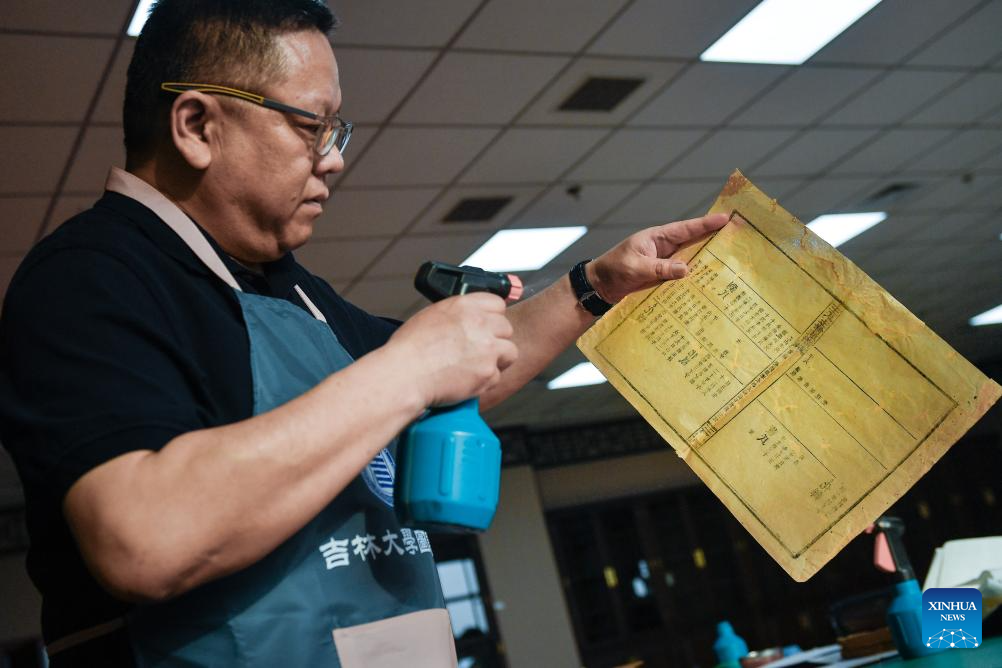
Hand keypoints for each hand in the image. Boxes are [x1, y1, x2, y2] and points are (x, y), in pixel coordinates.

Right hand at [388, 293, 517, 406]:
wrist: (405, 373)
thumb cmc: (409, 349)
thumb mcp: (431, 316)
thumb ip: (456, 315)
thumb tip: (464, 320)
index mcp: (464, 306)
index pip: (497, 303)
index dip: (493, 316)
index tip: (488, 325)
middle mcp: (479, 324)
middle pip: (506, 328)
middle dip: (496, 339)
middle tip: (481, 349)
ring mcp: (487, 348)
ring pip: (510, 352)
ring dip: (497, 359)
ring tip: (479, 365)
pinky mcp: (488, 372)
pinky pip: (497, 376)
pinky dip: (485, 381)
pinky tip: (468, 379)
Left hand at [587, 213, 729, 303]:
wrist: (599, 286)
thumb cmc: (613, 270)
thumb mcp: (636, 267)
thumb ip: (660, 268)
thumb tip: (687, 269)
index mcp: (657, 238)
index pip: (686, 229)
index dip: (706, 224)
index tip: (725, 218)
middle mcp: (664, 249)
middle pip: (693, 243)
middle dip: (714, 241)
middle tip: (737, 240)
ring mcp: (664, 264)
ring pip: (690, 261)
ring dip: (706, 264)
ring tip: (729, 265)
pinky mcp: (662, 278)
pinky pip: (681, 278)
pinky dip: (693, 281)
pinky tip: (707, 286)